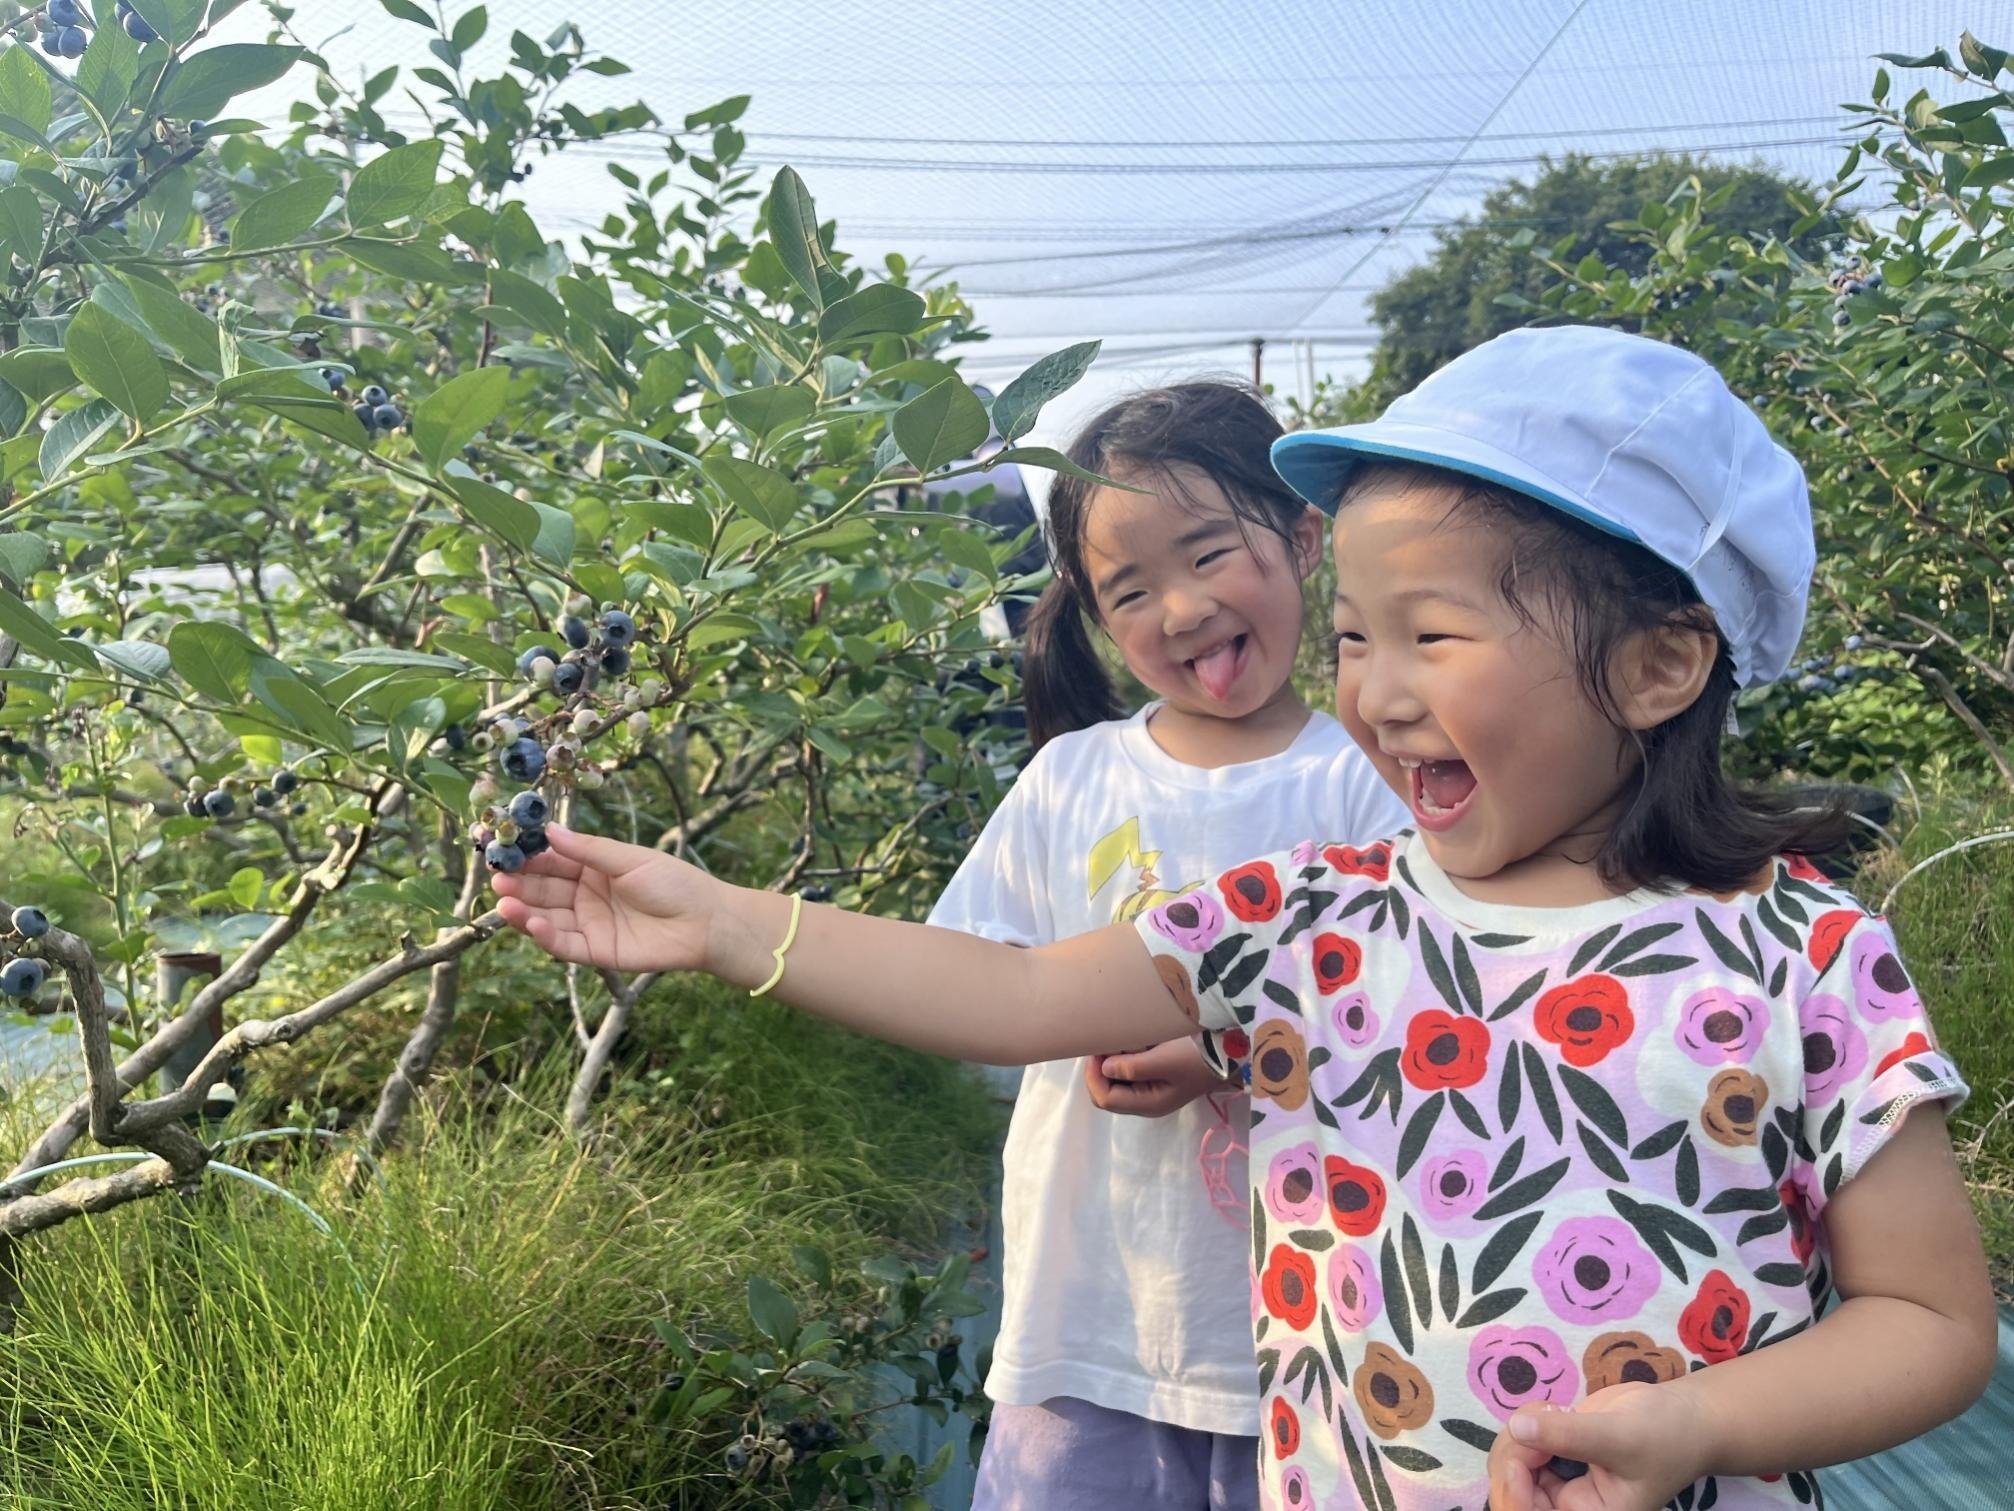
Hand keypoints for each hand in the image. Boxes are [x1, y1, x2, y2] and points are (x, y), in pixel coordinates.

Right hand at [491, 824, 724, 973]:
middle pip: (544, 890)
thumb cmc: (675, 883)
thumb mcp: (630, 860)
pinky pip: (565, 944)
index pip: (553, 861)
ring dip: (524, 912)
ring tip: (505, 902)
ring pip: (548, 918)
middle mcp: (586, 897)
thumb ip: (590, 850)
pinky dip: (545, 936)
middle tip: (497, 878)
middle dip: (520, 885)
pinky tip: (531, 923)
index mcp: (594, 869)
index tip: (502, 850)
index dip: (528, 857)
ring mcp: (589, 925)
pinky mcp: (596, 952)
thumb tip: (550, 830)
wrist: (708, 922)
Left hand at [1084, 1035, 1229, 1117]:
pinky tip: (1131, 1041)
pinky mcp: (1156, 1074)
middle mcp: (1147, 1100)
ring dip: (1111, 1061)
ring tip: (1120, 1040)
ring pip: (1115, 1080)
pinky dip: (1123, 1056)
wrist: (1230, 1047)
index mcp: (1149, 1103)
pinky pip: (1128, 1069)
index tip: (1097, 1050)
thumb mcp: (1166, 1060)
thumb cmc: (1199, 1056)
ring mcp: (1151, 1087)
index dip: (1094, 1076)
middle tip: (1106, 1043)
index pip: (1105, 1099)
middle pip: (1107, 1092)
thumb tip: (1104, 1068)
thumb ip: (1132, 1067)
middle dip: (1099, 1070)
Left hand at [1487, 1385, 1711, 1510]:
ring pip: (1509, 1463)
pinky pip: (1520, 1443)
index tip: (1519, 1459)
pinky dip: (1527, 1421)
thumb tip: (1518, 1429)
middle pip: (1511, 1492)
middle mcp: (1569, 1506)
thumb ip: (1569, 1435)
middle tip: (1538, 1420)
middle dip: (1513, 1456)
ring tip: (1555, 1409)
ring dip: (1520, 1432)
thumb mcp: (1619, 1437)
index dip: (1513, 1494)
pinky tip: (1556, 1407)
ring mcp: (1558, 1480)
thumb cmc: (1663, 1436)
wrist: (1681, 1417)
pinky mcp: (1554, 1454)